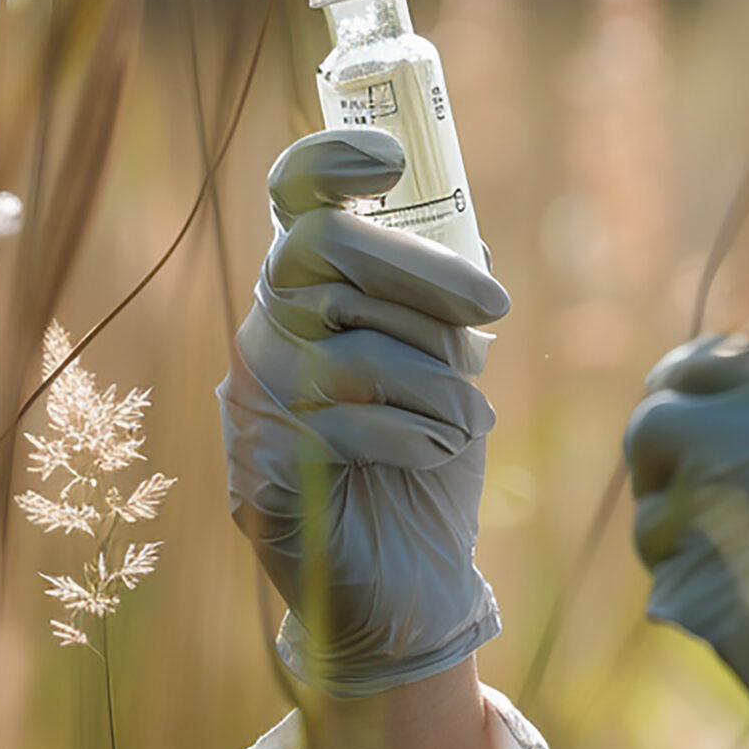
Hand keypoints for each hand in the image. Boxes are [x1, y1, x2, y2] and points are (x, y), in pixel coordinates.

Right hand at [218, 128, 509, 695]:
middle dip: (425, 275)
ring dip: (435, 383)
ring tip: (462, 419)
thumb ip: (439, 309)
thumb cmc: (429, 468)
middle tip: (493, 310)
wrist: (411, 591)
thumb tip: (471, 238)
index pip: (290, 203)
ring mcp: (255, 402)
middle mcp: (267, 335)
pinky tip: (428, 455)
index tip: (391, 157)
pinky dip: (413, 435)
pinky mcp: (262, 471)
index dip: (325, 162)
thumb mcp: (445, 370)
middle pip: (325, 253)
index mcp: (310, 297)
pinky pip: (346, 422)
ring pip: (351, 344)